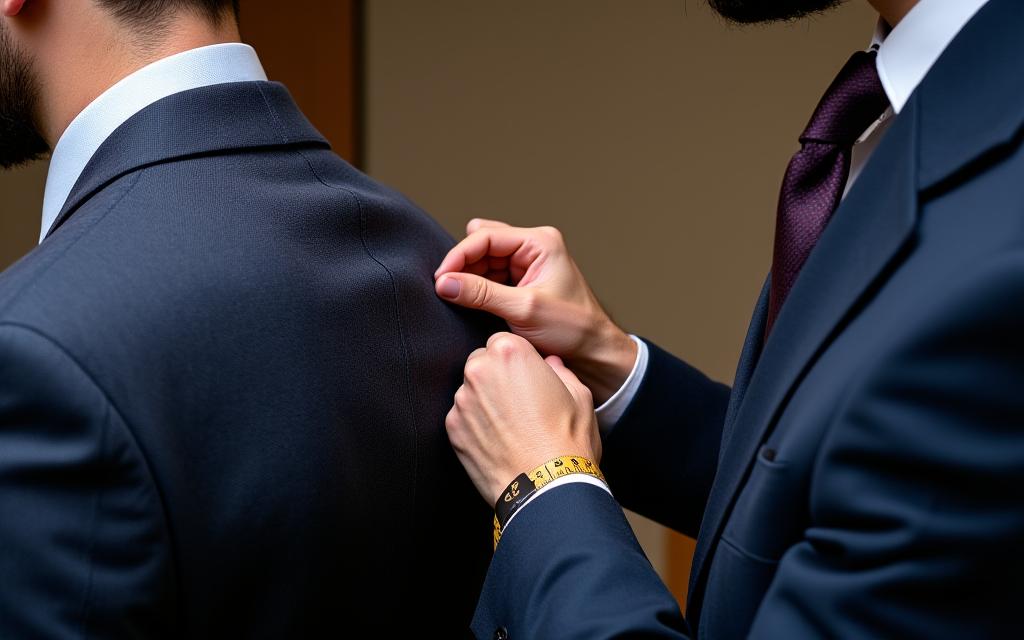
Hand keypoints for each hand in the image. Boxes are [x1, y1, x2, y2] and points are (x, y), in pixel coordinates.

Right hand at [435, 219, 636, 404]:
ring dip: (468, 278)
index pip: (486, 237)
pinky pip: (490, 278)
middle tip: (444, 289)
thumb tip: (444, 283)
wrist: (594, 351)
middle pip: (482, 245)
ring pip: (483, 262)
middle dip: (462, 265)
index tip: (439, 278)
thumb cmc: (572, 328)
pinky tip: (466, 302)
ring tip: (453, 298)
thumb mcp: (524, 310)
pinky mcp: (521, 282)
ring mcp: (526, 264)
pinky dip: (476, 288)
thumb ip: (482, 294)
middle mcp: (532, 247)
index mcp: (540, 242)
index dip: (458, 256)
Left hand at [446, 332, 601, 504]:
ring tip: (510, 425)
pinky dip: (475, 425)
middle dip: (496, 376)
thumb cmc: (568, 440)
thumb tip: (552, 364)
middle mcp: (479, 370)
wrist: (547, 488)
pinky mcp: (452, 429)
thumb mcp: (579, 396)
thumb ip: (561, 372)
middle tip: (519, 402)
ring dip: (484, 401)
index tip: (527, 377)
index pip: (502, 341)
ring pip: (470, 391)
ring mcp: (462, 400)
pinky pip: (462, 418)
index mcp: (510, 352)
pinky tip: (498, 441)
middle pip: (481, 362)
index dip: (516, 360)